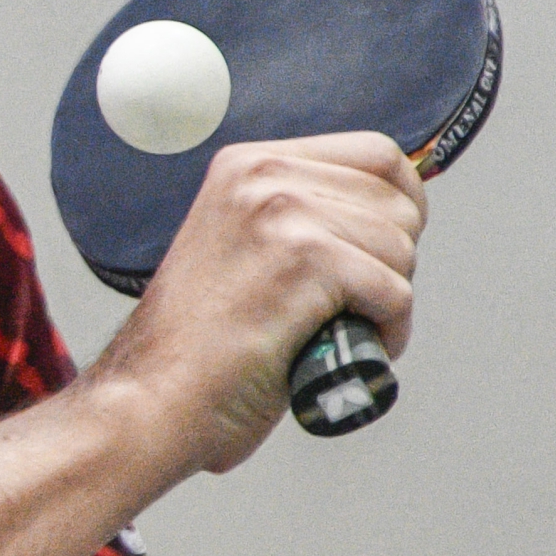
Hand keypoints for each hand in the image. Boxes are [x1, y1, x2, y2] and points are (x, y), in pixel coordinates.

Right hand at [97, 133, 425, 474]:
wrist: (153, 402)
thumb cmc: (200, 348)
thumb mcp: (244, 247)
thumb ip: (302, 217)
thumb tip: (393, 213)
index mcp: (248, 165)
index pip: (375, 153)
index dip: (402, 205)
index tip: (387, 251)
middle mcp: (263, 176)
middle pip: (398, 201)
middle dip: (393, 259)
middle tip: (350, 305)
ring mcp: (282, 214)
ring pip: (401, 249)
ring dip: (388, 302)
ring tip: (338, 333)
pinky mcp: (305, 260)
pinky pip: (395, 293)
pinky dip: (385, 333)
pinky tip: (338, 348)